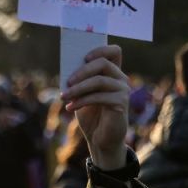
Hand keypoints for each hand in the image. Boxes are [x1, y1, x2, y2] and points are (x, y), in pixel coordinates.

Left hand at [61, 45, 129, 169]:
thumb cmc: (90, 115)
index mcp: (112, 73)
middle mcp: (121, 79)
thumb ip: (79, 81)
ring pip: (99, 80)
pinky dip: (81, 101)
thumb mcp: (82, 95)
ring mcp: (123, 91)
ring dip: (78, 88)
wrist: (99, 138)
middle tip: (67, 82)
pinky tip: (70, 108)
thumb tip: (68, 68)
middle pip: (103, 63)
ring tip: (64, 97)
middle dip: (82, 71)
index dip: (101, 49)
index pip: (114, 52)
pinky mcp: (121, 103)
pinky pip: (98, 97)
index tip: (84, 57)